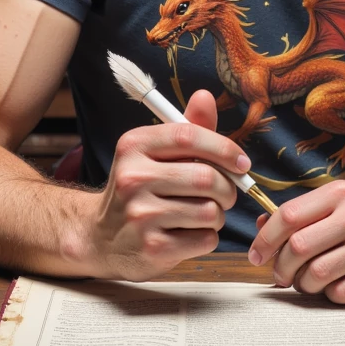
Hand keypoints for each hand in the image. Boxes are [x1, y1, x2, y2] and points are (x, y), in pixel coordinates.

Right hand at [90, 90, 248, 279]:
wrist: (102, 237)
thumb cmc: (141, 189)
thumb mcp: (156, 154)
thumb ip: (186, 129)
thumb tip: (205, 96)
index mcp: (134, 146)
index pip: (188, 136)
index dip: (224, 148)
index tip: (242, 163)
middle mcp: (133, 178)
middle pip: (206, 178)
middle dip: (228, 188)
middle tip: (225, 193)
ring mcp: (140, 215)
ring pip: (210, 211)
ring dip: (217, 215)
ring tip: (203, 214)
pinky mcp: (152, 248)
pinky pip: (205, 239)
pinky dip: (207, 237)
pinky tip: (190, 233)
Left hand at [246, 183, 344, 303]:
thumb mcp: (340, 206)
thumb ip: (302, 215)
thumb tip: (261, 227)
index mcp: (341, 194)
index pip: (288, 215)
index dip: (265, 239)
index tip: (257, 255)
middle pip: (298, 247)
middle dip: (281, 267)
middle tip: (280, 275)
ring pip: (315, 274)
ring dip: (303, 284)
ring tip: (308, 281)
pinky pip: (339, 293)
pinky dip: (330, 294)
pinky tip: (336, 286)